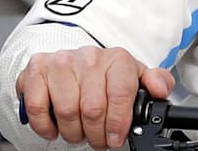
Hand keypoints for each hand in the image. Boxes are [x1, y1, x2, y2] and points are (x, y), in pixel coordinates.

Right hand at [17, 47, 174, 147]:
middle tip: (97, 139)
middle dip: (96, 134)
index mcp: (116, 58)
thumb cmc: (105, 75)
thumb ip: (155, 81)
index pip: (120, 94)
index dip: (118, 123)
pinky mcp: (36, 70)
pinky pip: (38, 106)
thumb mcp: (134, 77)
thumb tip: (161, 89)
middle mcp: (88, 57)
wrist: (73, 62)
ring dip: (73, 132)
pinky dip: (46, 125)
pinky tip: (55, 127)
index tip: (115, 138)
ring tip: (78, 132)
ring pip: (67, 110)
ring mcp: (60, 62)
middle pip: (93, 109)